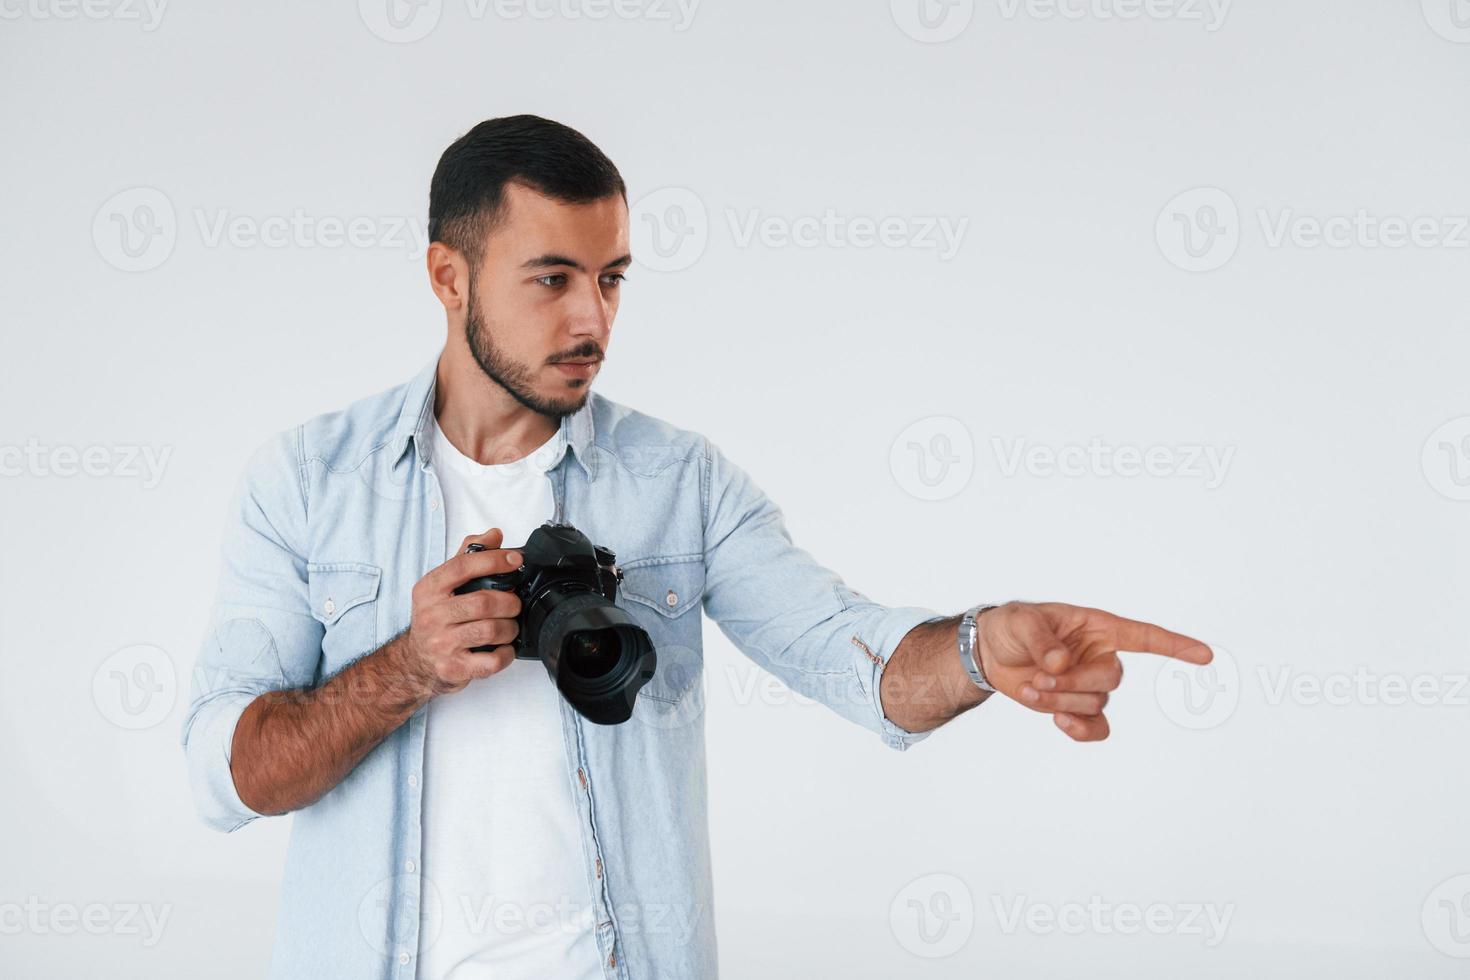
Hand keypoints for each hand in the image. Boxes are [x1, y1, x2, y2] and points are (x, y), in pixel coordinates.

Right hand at [393, 528, 524, 697]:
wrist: (416, 660)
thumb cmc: (436, 617)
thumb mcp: (444, 584)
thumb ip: (468, 556)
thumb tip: (494, 535)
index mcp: (429, 589)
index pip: (462, 566)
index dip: (494, 560)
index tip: (515, 560)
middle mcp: (431, 615)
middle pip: (483, 602)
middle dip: (509, 602)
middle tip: (514, 604)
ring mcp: (441, 644)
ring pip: (490, 630)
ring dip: (510, 627)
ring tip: (509, 626)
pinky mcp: (453, 668)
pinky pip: (491, 661)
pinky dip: (506, 654)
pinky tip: (504, 648)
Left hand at [975, 601, 1211, 741]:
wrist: (990, 651)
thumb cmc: (1012, 626)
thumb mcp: (1021, 622)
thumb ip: (1042, 641)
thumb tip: (1060, 663)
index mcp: (1097, 628)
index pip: (1144, 636)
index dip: (1175, 645)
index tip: (1205, 656)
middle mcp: (1100, 656)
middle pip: (1111, 679)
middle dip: (1075, 684)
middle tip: (1039, 678)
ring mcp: (1089, 684)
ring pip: (1095, 703)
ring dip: (1061, 702)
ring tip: (1029, 688)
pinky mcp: (1075, 707)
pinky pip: (1095, 728)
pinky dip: (1080, 730)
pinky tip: (1059, 723)